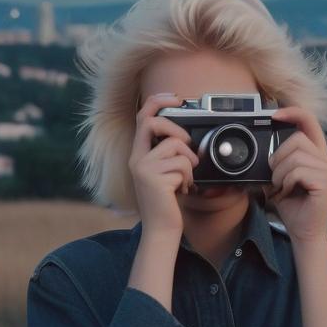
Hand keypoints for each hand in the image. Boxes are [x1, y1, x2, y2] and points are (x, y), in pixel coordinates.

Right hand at [128, 93, 199, 236]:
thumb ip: (167, 154)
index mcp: (138, 155)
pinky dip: (189, 178)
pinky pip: (183, 166)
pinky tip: (182, 190)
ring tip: (184, 180)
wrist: (162, 229)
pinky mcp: (155, 180)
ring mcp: (144, 169)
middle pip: (155, 123)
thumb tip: (184, 137)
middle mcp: (137, 159)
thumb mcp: (164, 173)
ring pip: (177, 148)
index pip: (143, 117)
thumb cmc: (167, 202)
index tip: (175, 97)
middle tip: (187, 148)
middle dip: (177, 131)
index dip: (157, 101)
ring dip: (189, 165)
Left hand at [266, 106, 326, 243]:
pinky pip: (297, 172)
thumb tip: (264, 147)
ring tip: (282, 188)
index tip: (274, 114)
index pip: (310, 122)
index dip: (293, 112)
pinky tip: (289, 193)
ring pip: (295, 156)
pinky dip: (286, 183)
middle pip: (297, 139)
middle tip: (276, 178)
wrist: (304, 232)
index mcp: (319, 155)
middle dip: (278, 158)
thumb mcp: (282, 178)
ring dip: (280, 173)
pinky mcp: (326, 182)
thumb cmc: (293, 207)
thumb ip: (280, 160)